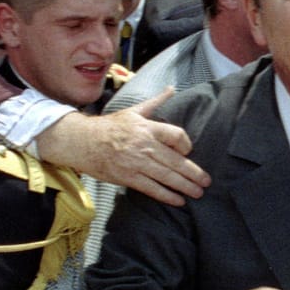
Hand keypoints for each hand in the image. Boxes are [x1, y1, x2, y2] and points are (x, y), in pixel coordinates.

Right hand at [38, 89, 211, 206]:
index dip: (186, 145)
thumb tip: (173, 88)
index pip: (176, 135)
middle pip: (176, 161)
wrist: (82, 141)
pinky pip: (151, 188)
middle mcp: (144, 145)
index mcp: (147, 127)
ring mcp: (136, 162)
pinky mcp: (128, 177)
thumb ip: (156, 102)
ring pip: (166, 177)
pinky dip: (166, 196)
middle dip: (194, 173)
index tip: (188, 152)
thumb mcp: (134, 110)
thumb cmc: (110, 126)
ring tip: (198, 193)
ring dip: (185, 186)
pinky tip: (179, 201)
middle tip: (206, 182)